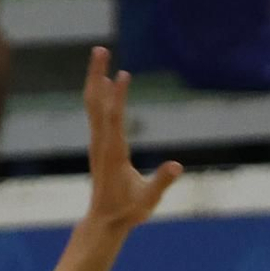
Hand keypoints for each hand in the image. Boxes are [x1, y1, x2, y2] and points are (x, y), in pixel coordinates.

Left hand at [83, 46, 180, 232]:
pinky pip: (95, 111)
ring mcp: (97, 142)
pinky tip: (104, 81)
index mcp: (114, 153)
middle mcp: (101, 143)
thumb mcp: (149, 200)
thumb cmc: (127, 212)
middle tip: (100, 49)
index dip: (118, 96)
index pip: (114, 119)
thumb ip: (162, 182)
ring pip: (92, 104)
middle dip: (98, 75)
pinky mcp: (98, 143)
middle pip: (95, 102)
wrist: (104, 221)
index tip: (124, 75)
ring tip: (101, 54)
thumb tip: (178, 166)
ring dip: (96, 78)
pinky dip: (98, 92)